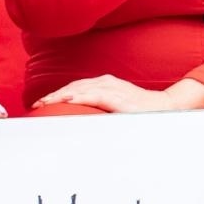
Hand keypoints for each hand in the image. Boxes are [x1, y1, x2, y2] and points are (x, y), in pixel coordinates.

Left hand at [31, 73, 203, 112]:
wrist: (167, 107)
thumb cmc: (143, 110)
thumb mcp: (119, 107)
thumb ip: (103, 109)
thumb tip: (86, 120)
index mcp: (106, 84)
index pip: (76, 87)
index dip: (58, 93)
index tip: (41, 103)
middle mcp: (107, 82)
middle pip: (73, 87)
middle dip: (53, 94)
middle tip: (36, 105)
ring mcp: (112, 88)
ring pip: (79, 89)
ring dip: (60, 95)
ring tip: (44, 103)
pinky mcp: (118, 97)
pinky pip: (94, 95)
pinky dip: (78, 97)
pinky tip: (66, 100)